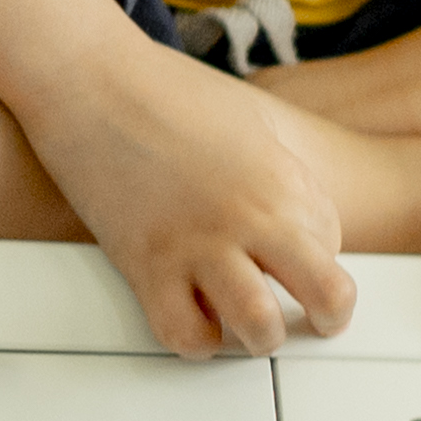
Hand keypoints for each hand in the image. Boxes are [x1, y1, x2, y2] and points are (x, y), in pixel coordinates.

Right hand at [23, 48, 358, 356]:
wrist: (88, 79)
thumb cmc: (164, 90)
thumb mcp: (252, 121)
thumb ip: (282, 171)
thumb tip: (299, 213)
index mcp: (284, 178)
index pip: (333, 242)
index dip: (319, 254)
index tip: (299, 254)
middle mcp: (251, 217)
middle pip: (327, 294)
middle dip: (330, 316)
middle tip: (317, 320)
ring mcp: (199, 246)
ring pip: (259, 328)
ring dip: (262, 337)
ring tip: (253, 327)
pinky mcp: (146, 266)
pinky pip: (183, 333)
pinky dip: (196, 341)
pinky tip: (198, 322)